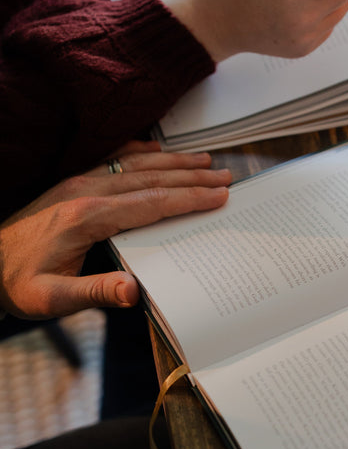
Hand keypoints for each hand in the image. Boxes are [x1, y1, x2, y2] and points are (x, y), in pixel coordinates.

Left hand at [0, 141, 230, 318]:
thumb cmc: (16, 284)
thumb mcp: (52, 299)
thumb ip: (95, 293)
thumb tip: (134, 290)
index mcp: (88, 217)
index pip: (152, 203)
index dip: (190, 198)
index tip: (219, 195)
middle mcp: (86, 192)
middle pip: (152, 178)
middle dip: (193, 176)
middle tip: (225, 175)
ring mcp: (78, 183)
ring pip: (136, 165)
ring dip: (174, 162)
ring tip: (205, 160)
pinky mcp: (72, 184)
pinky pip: (113, 160)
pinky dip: (139, 152)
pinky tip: (156, 149)